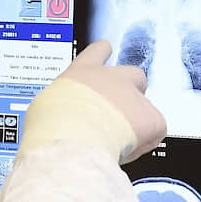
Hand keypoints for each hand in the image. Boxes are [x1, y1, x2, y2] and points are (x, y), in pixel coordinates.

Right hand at [18, 40, 166, 163]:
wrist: (72, 137)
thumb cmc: (52, 124)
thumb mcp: (46, 106)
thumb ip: (62, 104)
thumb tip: (62, 118)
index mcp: (82, 73)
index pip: (97, 52)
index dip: (103, 52)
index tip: (105, 50)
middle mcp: (111, 79)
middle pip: (133, 74)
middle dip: (130, 91)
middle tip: (120, 112)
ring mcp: (134, 96)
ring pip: (145, 107)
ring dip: (135, 123)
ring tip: (117, 142)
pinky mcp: (152, 118)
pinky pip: (154, 131)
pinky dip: (145, 143)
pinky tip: (128, 151)